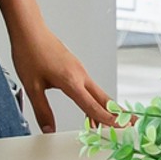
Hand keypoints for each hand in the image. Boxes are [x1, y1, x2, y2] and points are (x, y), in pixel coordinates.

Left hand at [2, 14, 112, 134]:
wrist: (30, 30)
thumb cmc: (30, 53)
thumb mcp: (32, 87)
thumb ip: (42, 111)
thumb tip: (48, 129)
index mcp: (71, 81)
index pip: (92, 106)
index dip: (106, 119)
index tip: (119, 127)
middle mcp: (80, 75)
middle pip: (103, 98)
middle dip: (117, 112)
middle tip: (131, 123)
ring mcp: (79, 70)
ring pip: (97, 92)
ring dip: (105, 107)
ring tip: (112, 122)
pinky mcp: (75, 67)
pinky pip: (89, 87)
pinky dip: (95, 99)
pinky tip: (90, 108)